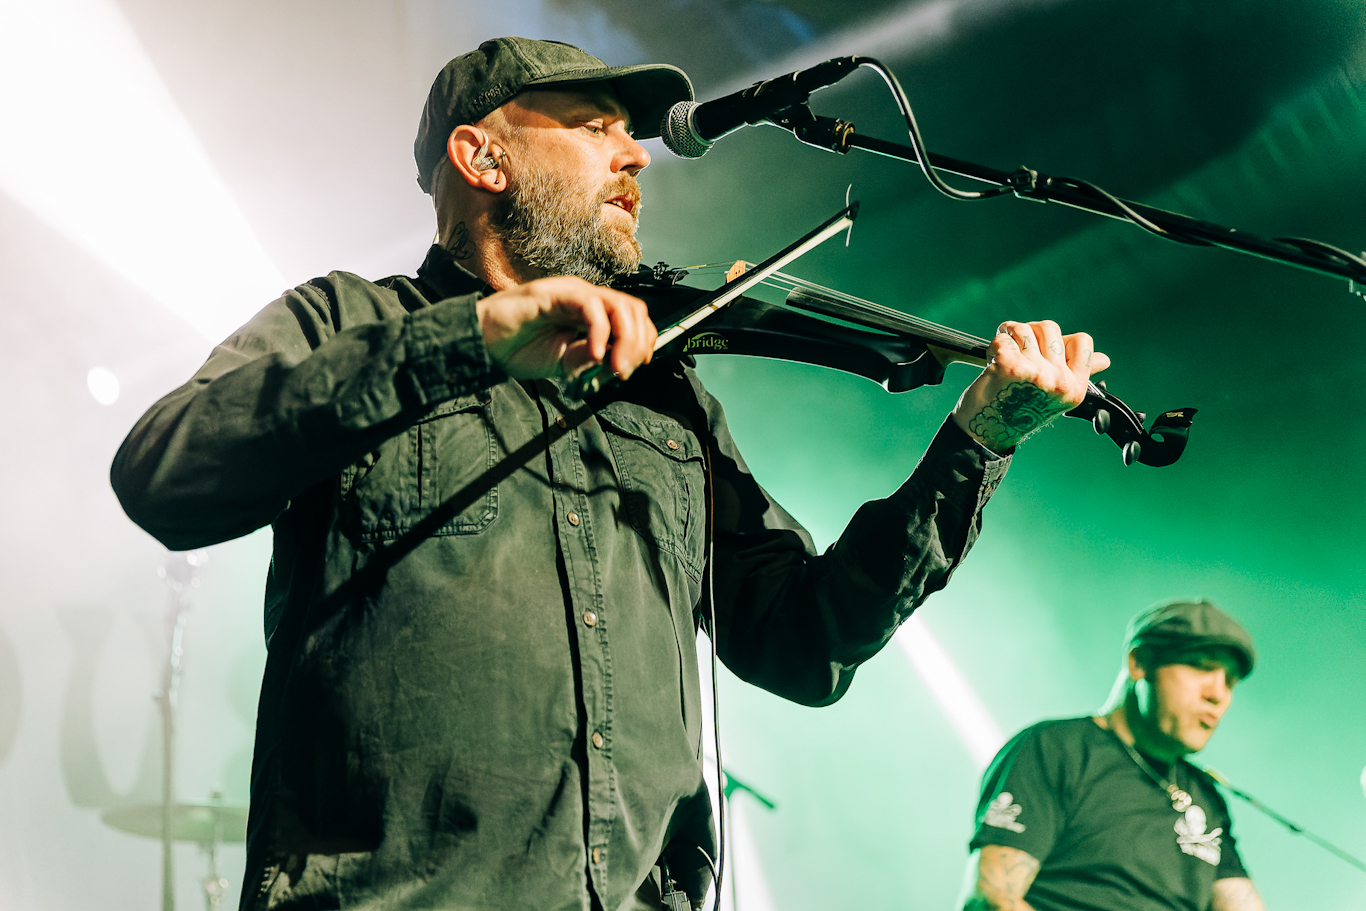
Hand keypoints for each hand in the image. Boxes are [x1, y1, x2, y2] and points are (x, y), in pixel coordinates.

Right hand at [476, 276, 656, 380]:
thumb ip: (589, 360)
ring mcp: (571, 293)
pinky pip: (590, 306)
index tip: (635, 366)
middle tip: (624, 371)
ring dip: (625, 338)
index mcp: (590, 314)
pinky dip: (600, 331)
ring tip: (614, 365)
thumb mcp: (563, 363)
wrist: (482, 343)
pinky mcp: (554, 293)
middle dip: (637, 343)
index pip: (632, 318)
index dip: (642, 341)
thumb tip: (615, 361)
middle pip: (632, 310)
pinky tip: (594, 353)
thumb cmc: (517, 348)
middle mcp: (585, 299)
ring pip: (618, 305)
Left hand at [951, 320, 1109, 453]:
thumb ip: (1079, 373)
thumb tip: (1104, 360)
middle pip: (1049, 328)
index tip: (1043, 351)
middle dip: (1030, 334)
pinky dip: (994, 346)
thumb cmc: (1020, 411)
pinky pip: (1003, 338)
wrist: (988, 432)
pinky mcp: (1011, 367)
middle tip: (1018, 351)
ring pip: (1024, 329)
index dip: (1060, 339)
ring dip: (1010, 337)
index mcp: (1075, 387)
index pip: (1083, 341)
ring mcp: (1036, 373)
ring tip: (1006, 355)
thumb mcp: (1056, 396)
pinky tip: (993, 361)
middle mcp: (1060, 381)